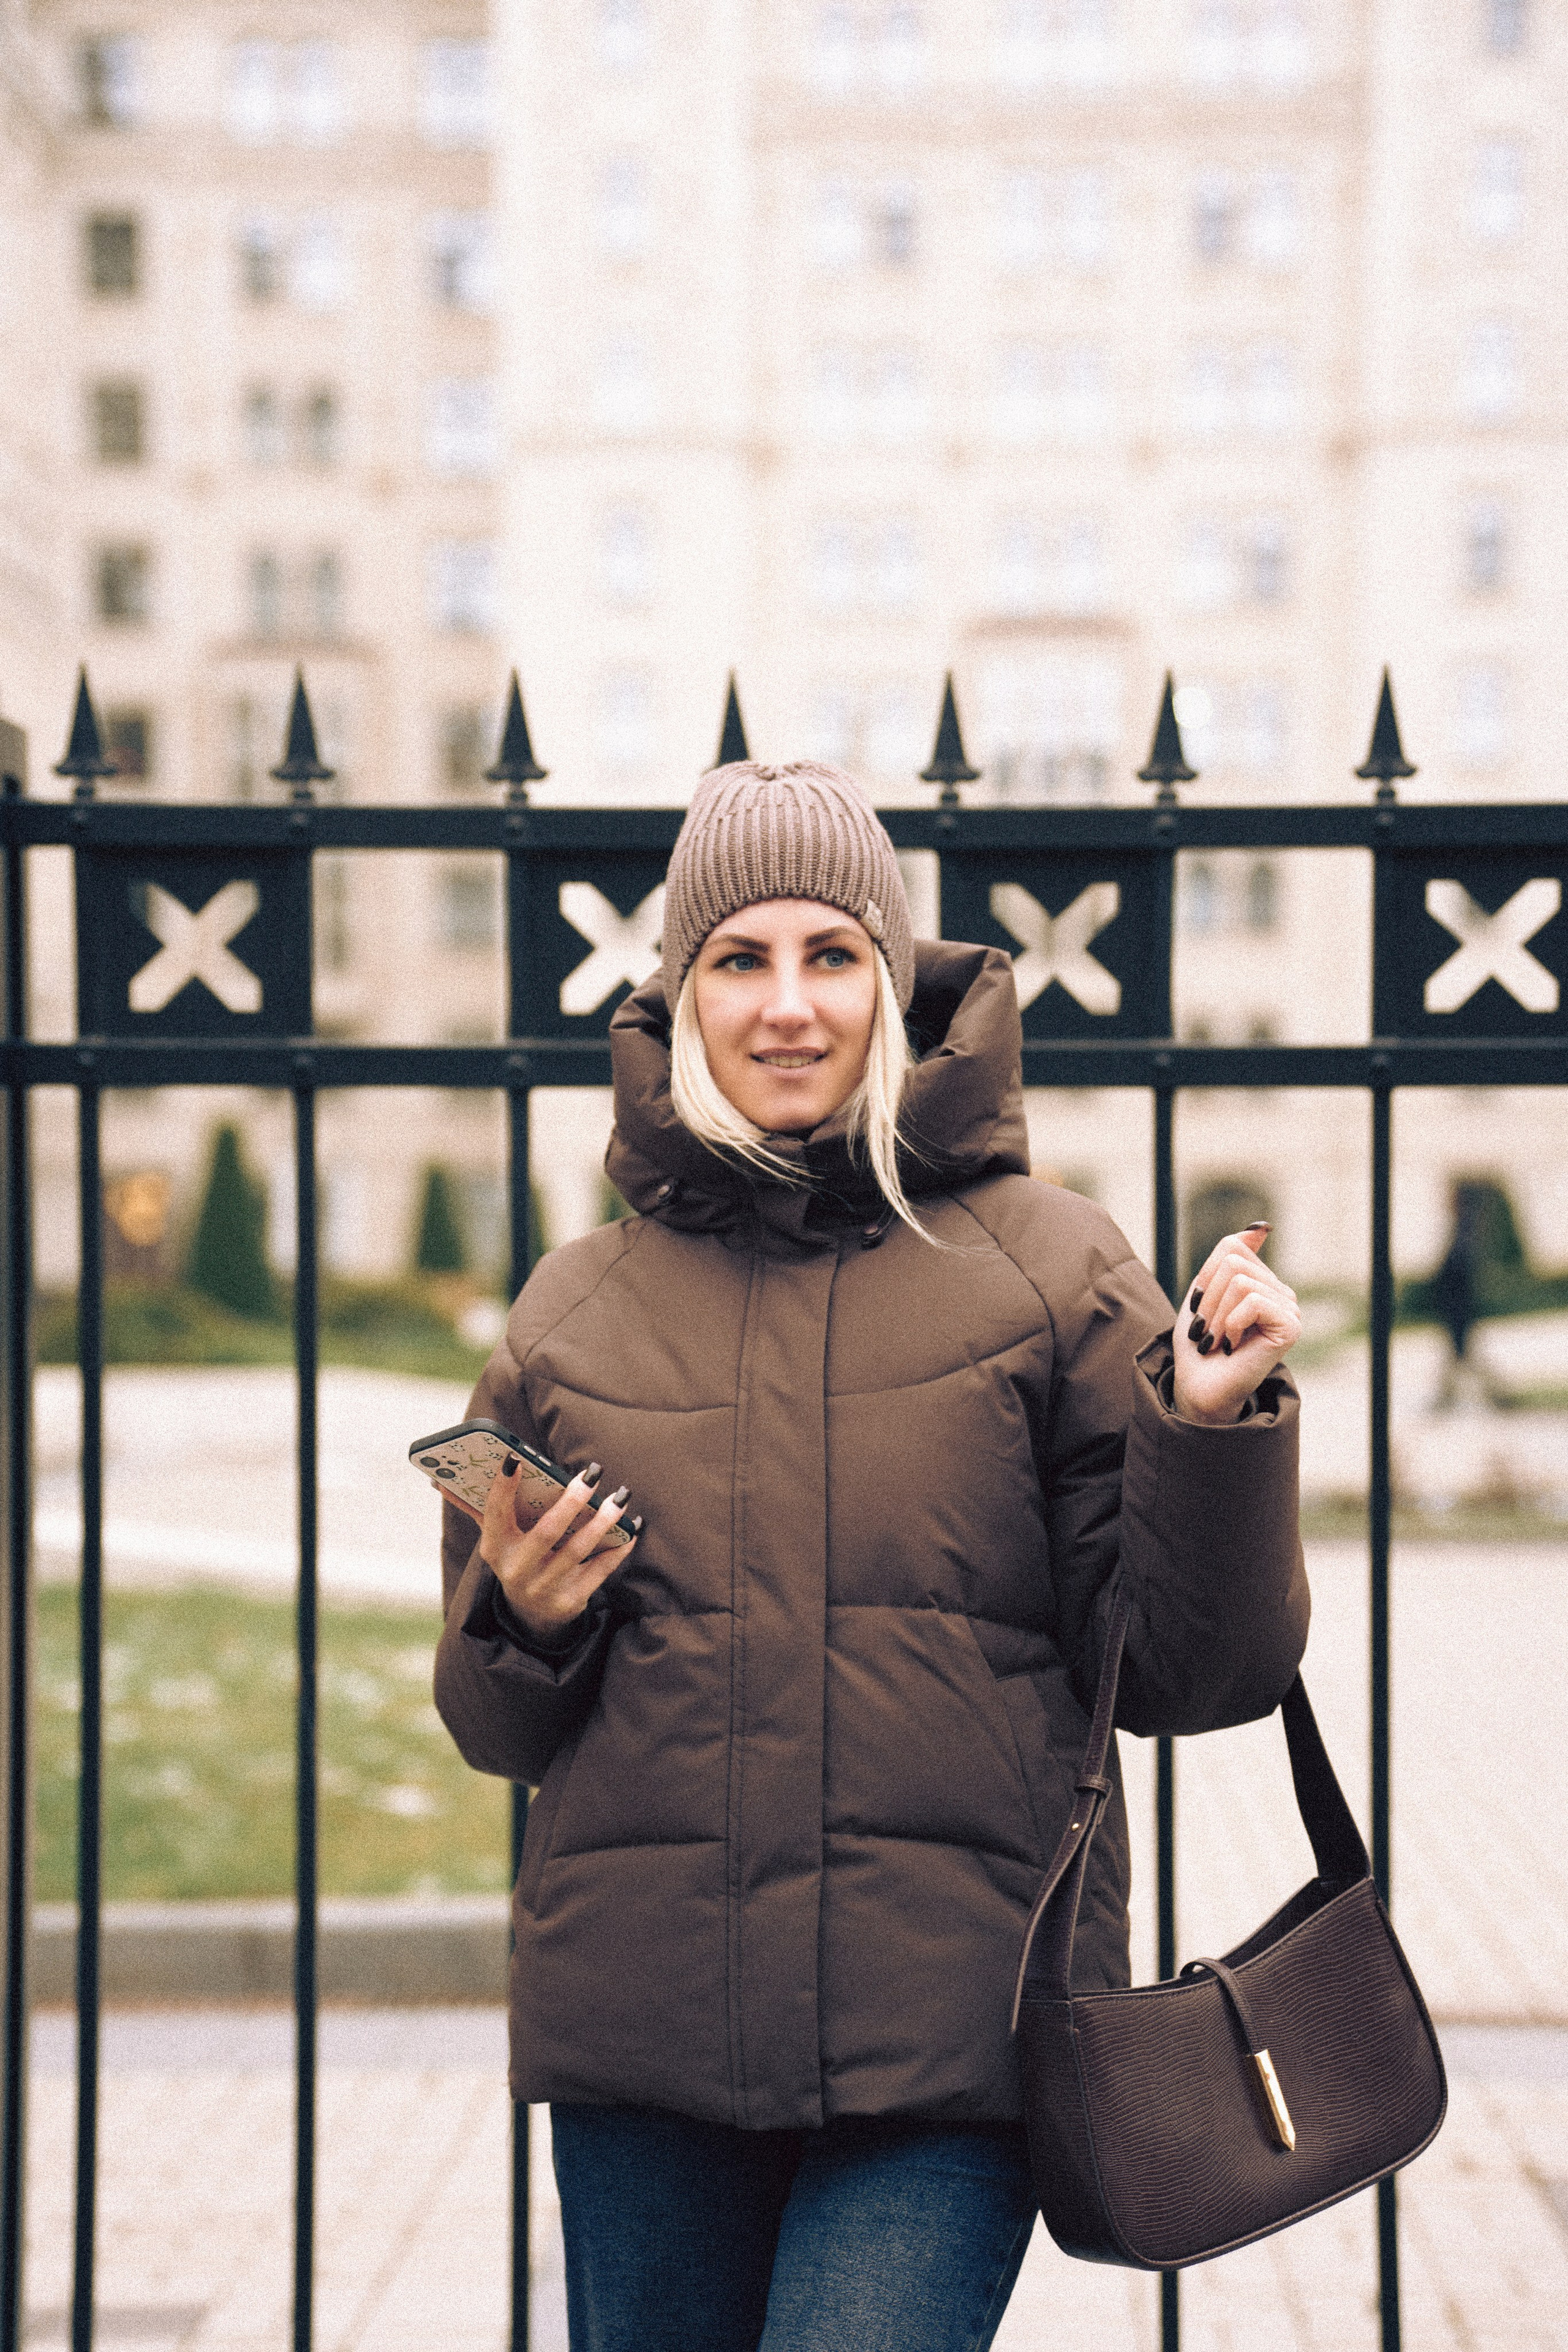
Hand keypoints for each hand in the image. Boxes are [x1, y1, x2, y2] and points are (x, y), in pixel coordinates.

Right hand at [443, 1458, 638, 1639]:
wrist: (532, 1615)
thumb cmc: (517, 1557)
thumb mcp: (495, 1538)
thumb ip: (477, 1507)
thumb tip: (439, 1481)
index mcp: (495, 1549)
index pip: (494, 1514)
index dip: (503, 1487)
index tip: (516, 1458)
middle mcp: (516, 1571)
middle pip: (545, 1532)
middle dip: (570, 1501)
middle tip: (591, 1473)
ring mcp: (543, 1588)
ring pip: (577, 1550)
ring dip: (602, 1522)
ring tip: (620, 1497)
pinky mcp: (569, 1602)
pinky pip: (599, 1572)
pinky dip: (617, 1550)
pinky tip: (632, 1529)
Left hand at [1171, 1224, 1300, 1426]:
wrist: (1200, 1387)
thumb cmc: (1200, 1343)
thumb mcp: (1205, 1290)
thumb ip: (1229, 1256)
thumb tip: (1262, 1226)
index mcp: (1262, 1282)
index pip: (1231, 1248)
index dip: (1205, 1278)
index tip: (1203, 1310)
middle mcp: (1281, 1292)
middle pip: (1233, 1262)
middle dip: (1208, 1298)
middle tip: (1209, 1331)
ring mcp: (1289, 1309)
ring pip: (1239, 1281)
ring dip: (1217, 1316)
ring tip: (1219, 1341)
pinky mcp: (1291, 1326)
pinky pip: (1251, 1301)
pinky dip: (1232, 1324)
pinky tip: (1234, 1346)